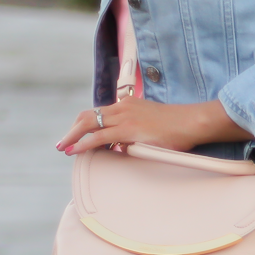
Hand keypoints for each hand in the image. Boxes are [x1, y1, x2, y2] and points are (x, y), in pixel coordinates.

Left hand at [57, 97, 251, 155]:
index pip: (99, 112)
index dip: (84, 124)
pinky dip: (84, 143)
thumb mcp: (154, 127)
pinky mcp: (128, 129)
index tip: (76, 134)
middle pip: (87, 115)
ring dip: (73, 136)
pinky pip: (99, 136)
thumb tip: (125, 147)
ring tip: (64, 148)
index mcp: (128, 104)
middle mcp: (122, 107)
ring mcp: (124, 116)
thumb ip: (138, 133)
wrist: (192, 122)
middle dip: (72, 130)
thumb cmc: (180, 127)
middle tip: (62, 142)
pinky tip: (76, 150)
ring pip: (88, 123)